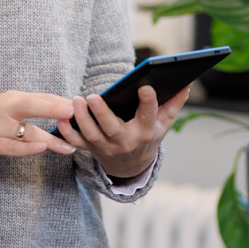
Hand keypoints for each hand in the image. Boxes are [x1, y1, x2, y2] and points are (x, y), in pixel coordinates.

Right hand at [0, 91, 76, 157]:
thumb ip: (30, 106)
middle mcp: (3, 110)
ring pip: (26, 132)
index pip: (39, 97)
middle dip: (56, 110)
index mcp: (9, 98)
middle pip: (33, 106)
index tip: (80, 103)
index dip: (59, 101)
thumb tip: (61, 106)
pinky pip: (12, 148)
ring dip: (50, 139)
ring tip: (70, 145)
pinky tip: (42, 148)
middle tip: (77, 115)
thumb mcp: (4, 104)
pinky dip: (28, 148)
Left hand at [56, 83, 191, 179]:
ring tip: (76, 100)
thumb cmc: (148, 136)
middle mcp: (125, 142)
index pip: (148, 115)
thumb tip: (188, 82)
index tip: (145, 87)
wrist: (131, 165)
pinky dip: (66, 133)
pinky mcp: (91, 149)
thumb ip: (174, 102)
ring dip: (82, 119)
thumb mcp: (163, 123)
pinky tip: (60, 118)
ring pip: (91, 135)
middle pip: (112, 129)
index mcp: (145, 132)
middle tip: (92, 96)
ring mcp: (106, 148)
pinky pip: (76, 143)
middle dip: (102, 113)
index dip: (148, 102)